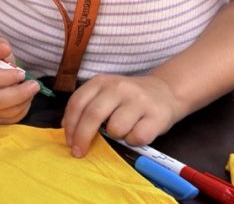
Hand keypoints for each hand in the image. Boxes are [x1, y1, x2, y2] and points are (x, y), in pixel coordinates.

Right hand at [0, 37, 40, 123]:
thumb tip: (4, 49)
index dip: (7, 77)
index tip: (21, 73)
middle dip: (18, 94)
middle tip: (34, 85)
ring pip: (4, 112)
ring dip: (23, 102)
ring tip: (31, 91)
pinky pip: (9, 119)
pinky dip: (22, 110)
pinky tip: (25, 99)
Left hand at [62, 73, 181, 157]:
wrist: (165, 91)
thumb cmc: (128, 99)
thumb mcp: (105, 94)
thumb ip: (87, 106)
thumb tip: (68, 130)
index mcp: (101, 81)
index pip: (78, 103)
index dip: (70, 125)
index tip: (69, 142)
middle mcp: (119, 87)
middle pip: (93, 115)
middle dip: (83, 138)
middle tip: (79, 152)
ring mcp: (138, 100)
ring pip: (116, 129)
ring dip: (116, 136)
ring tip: (123, 130)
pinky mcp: (156, 115)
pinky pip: (136, 137)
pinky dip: (133, 141)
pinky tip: (137, 132)